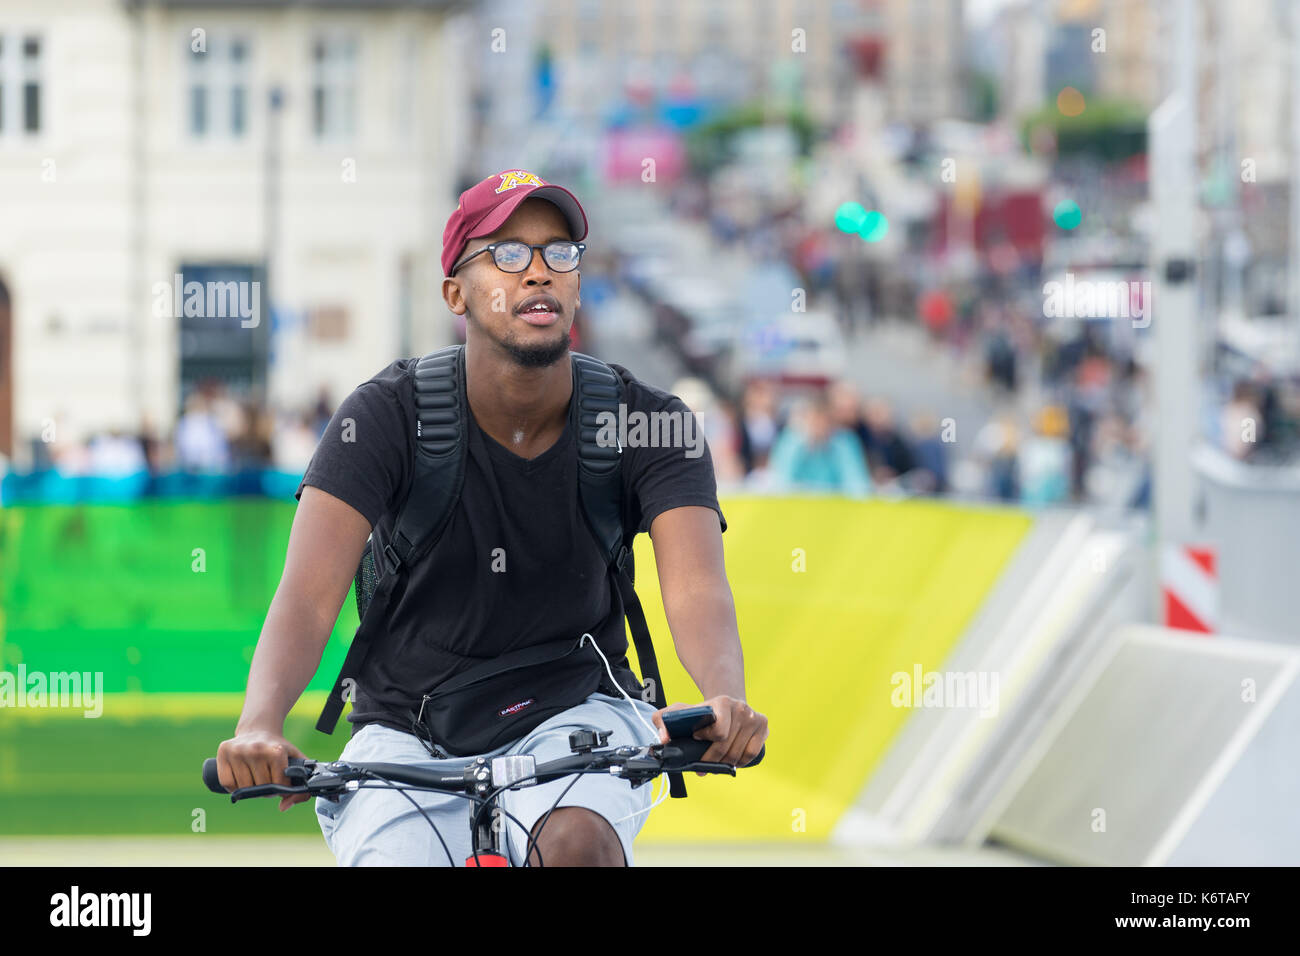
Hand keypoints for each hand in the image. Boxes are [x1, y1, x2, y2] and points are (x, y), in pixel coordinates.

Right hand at [215, 729, 309, 811]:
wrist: (258, 729)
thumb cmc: (276, 748)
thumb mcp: (294, 759)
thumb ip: (302, 784)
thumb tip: (283, 807)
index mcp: (276, 751)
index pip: (278, 784)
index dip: (281, 789)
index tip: (280, 783)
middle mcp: (256, 749)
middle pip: (260, 788)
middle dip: (265, 789)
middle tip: (267, 781)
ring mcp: (238, 751)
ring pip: (243, 788)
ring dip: (249, 790)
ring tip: (255, 779)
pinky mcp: (223, 752)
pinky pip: (227, 783)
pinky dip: (233, 788)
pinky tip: (241, 779)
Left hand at [652, 697, 766, 775]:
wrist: (727, 702)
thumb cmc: (702, 712)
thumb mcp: (680, 711)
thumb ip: (663, 720)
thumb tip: (664, 739)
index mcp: (722, 703)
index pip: (719, 733)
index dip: (706, 741)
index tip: (698, 738)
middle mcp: (741, 708)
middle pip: (727, 747)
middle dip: (712, 759)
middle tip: (702, 765)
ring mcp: (754, 717)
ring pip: (738, 754)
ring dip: (725, 763)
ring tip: (715, 763)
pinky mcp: (764, 725)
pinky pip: (751, 754)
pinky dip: (740, 761)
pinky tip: (731, 760)